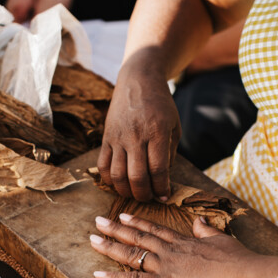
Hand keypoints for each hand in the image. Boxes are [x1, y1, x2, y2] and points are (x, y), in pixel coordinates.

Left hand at [90, 213, 262, 277]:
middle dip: (115, 229)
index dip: (137, 222)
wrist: (242, 274)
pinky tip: (97, 275)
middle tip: (97, 222)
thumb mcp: (221, 239)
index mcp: (183, 241)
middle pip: (138, 237)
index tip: (123, 215)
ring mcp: (165, 266)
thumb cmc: (236, 259)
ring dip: (110, 247)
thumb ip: (206, 230)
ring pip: (131, 254)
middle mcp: (169, 250)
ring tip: (92, 240)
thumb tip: (198, 221)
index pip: (155, 230)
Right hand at [97, 66, 180, 200]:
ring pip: (117, 175)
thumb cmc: (161, 105)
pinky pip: (103, 166)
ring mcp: (118, 137)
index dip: (162, 188)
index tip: (165, 196)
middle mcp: (135, 136)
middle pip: (137, 177)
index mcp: (157, 132)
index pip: (158, 170)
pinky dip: (109, 181)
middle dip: (144, 195)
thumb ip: (170, 153)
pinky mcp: (106, 137)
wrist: (138, 80)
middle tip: (149, 198)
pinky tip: (119, 183)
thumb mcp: (175, 126)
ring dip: (126, 191)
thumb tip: (162, 179)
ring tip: (135, 193)